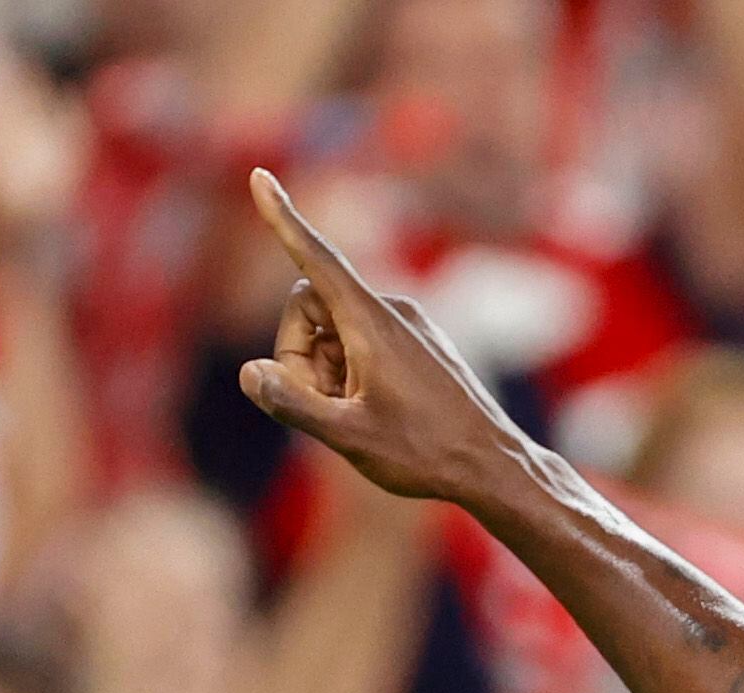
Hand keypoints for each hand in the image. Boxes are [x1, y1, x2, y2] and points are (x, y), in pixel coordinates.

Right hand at [238, 169, 537, 504]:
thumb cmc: (425, 453)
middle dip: (298, 351)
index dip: (282, 218)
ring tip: (356, 414)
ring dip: (324, 367)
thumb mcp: (349, 437)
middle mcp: (391, 310)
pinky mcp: (417, 341)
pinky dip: (349, 370)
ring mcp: (407, 324)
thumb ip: (293, 404)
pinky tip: (376, 411)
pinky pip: (361, 340)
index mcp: (371, 321)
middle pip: (310, 305)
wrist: (494, 466)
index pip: (315, 257)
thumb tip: (250, 373)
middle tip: (323, 405)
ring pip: (333, 328)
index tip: (259, 176)